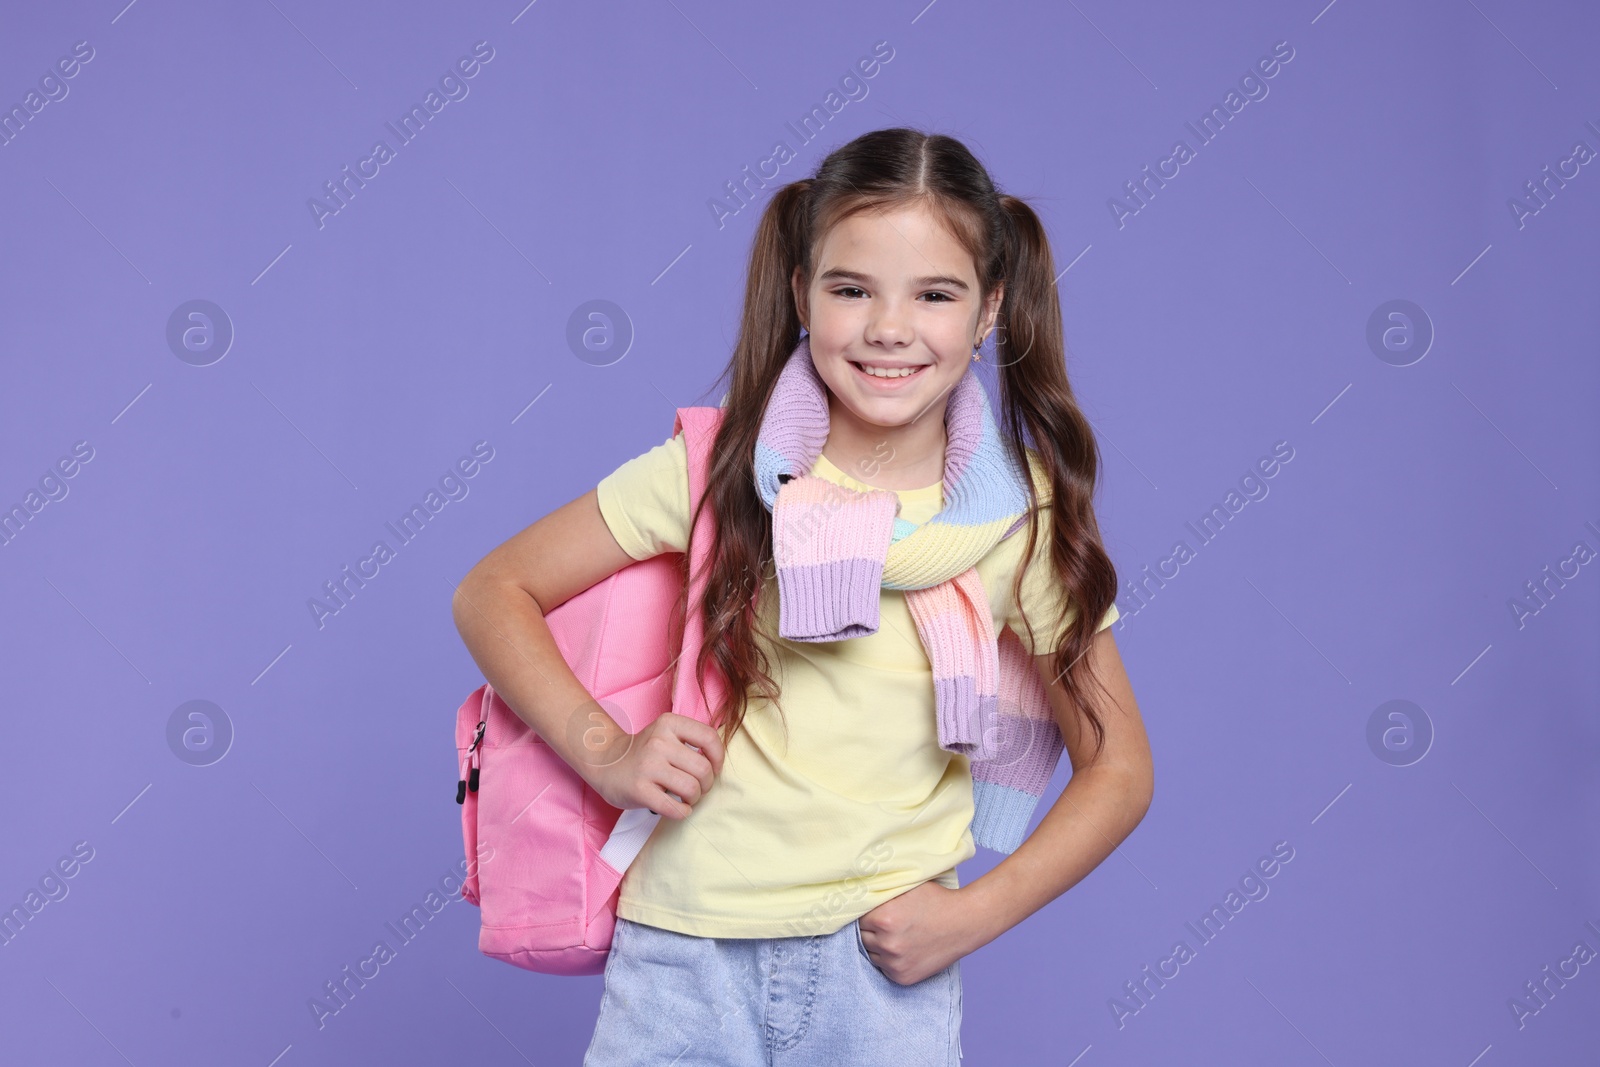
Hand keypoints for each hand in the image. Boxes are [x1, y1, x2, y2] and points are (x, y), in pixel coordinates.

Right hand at [581, 710, 724, 819]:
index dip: (718, 758)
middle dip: (706, 784)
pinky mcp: (639, 790)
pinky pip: (674, 808)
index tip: (713, 769)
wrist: (605, 763)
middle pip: (703, 769)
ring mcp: (648, 766)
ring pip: (692, 788)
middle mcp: (658, 741)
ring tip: (685, 798)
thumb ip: (691, 740)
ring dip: (694, 799)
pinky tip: (678, 809)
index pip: (709, 738)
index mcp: (669, 723)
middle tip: (696, 788)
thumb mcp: (666, 733)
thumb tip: (720, 762)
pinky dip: (682, 812)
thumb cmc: (644, 752)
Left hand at [856, 880, 979, 985]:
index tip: (871, 911)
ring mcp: (895, 963)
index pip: (855, 918)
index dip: (864, 913)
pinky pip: (884, 968)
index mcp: (884, 919)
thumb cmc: (936, 900)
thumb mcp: (907, 887)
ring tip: (894, 935)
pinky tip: (901, 948)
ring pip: (870, 954)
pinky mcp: (903, 977)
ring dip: (877, 946)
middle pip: (861, 937)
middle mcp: (887, 943)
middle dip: (869, 930)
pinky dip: (889, 960)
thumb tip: (859, 891)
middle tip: (882, 923)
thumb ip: (882, 891)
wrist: (965, 923)